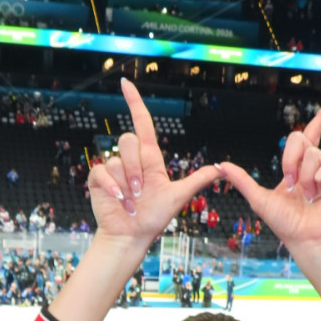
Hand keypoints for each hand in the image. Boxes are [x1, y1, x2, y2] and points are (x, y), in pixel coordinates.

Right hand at [87, 80, 218, 247]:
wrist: (132, 236)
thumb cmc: (154, 218)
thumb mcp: (179, 196)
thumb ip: (198, 180)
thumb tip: (221, 169)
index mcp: (150, 159)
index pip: (143, 124)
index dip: (134, 102)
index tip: (125, 83)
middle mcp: (131, 161)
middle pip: (128, 140)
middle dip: (136, 168)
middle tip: (142, 192)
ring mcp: (114, 170)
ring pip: (116, 159)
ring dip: (127, 183)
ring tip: (132, 202)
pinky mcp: (99, 180)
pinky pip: (102, 170)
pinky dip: (112, 187)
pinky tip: (119, 201)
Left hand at [218, 98, 320, 254]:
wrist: (305, 238)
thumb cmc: (286, 224)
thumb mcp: (258, 198)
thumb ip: (241, 179)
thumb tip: (220, 165)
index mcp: (300, 167)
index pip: (310, 135)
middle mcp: (316, 166)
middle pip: (300, 138)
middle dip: (289, 161)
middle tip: (290, 184)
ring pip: (313, 154)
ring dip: (305, 178)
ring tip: (308, 196)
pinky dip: (320, 179)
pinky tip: (320, 194)